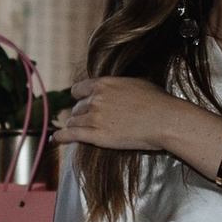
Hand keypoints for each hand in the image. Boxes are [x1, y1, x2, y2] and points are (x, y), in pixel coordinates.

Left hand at [59, 74, 201, 159]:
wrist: (165, 120)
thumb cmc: (158, 102)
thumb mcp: (137, 83)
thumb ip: (119, 85)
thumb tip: (118, 87)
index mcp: (104, 84)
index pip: (79, 89)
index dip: (79, 96)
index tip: (79, 101)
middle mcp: (96, 99)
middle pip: (77, 107)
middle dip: (80, 113)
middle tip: (84, 119)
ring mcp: (95, 118)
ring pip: (74, 121)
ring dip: (74, 125)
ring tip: (73, 129)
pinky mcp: (97, 136)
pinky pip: (72, 135)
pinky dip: (61, 137)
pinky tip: (55, 138)